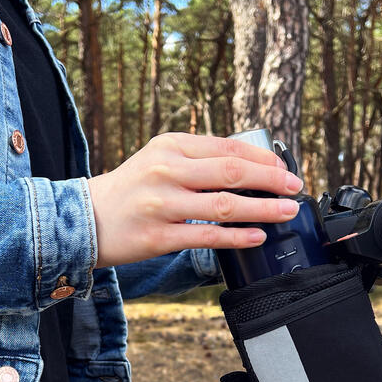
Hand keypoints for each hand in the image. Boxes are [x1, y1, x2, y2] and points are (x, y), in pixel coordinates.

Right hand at [87, 132, 303, 268]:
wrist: (85, 220)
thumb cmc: (129, 191)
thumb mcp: (157, 160)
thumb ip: (195, 159)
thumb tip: (246, 169)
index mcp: (169, 145)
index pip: (227, 147)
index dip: (262, 158)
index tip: (284, 168)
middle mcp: (166, 170)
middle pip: (231, 171)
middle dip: (271, 179)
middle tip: (296, 187)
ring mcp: (162, 204)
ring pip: (224, 205)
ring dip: (262, 209)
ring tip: (286, 212)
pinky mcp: (159, 236)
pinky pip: (207, 236)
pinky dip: (237, 236)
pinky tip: (257, 236)